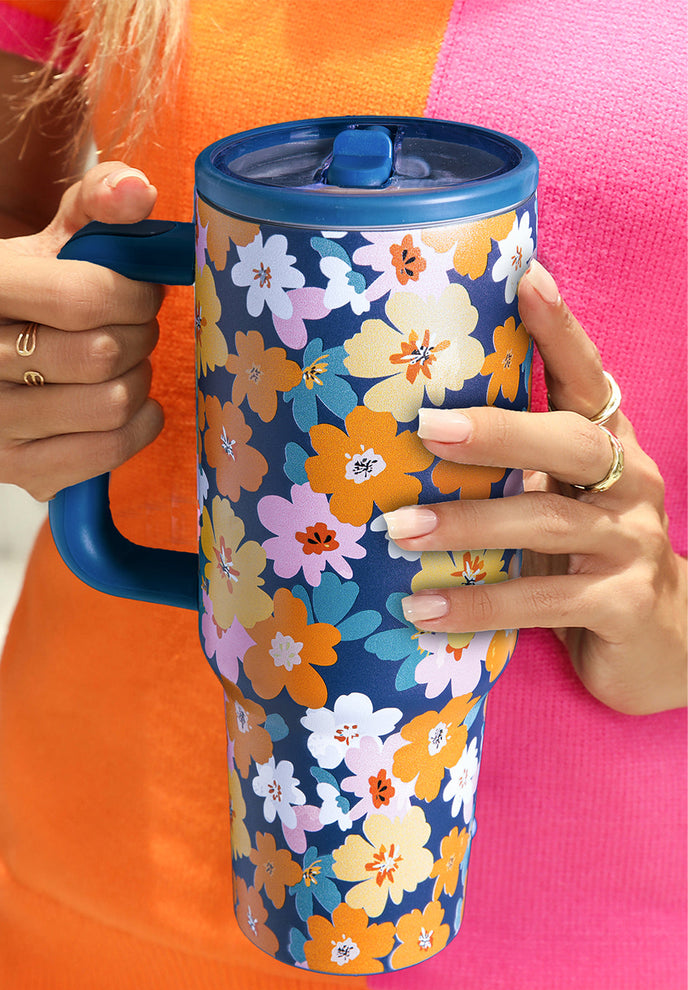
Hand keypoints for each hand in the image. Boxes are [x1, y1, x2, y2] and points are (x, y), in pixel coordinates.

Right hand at [0, 161, 164, 500]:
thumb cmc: (19, 296)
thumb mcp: (46, 241)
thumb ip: (96, 205)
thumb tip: (137, 194)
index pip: (83, 297)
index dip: (135, 296)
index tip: (142, 293)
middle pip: (104, 354)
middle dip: (140, 337)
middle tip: (134, 330)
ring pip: (111, 405)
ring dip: (140, 382)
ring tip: (125, 366)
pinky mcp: (6, 467)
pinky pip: (106, 453)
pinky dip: (138, 428)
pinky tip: (129, 406)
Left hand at [385, 260, 686, 714]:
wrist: (660, 643)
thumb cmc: (587, 557)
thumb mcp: (558, 501)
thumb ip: (513, 468)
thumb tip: (409, 434)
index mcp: (610, 447)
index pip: (587, 377)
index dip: (559, 329)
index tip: (523, 276)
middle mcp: (630, 485)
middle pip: (572, 442)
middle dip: (500, 431)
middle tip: (427, 428)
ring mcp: (632, 545)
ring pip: (548, 524)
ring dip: (468, 525)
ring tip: (399, 529)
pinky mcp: (622, 605)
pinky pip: (543, 602)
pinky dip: (479, 604)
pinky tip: (422, 609)